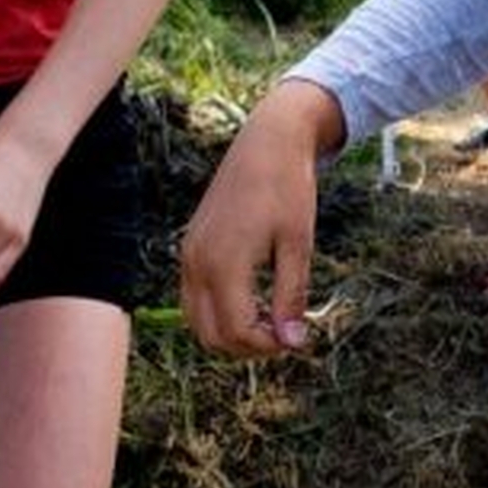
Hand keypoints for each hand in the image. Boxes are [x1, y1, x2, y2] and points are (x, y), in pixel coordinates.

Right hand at [180, 81, 340, 357]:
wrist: (268, 141)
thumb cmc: (288, 188)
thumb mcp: (298, 244)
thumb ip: (291, 296)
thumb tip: (293, 343)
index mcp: (223, 262)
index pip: (236, 331)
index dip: (268, 346)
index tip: (297, 339)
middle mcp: (197, 262)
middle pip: (210, 335)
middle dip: (248, 346)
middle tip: (285, 335)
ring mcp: (189, 254)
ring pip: (198, 321)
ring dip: (231, 332)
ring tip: (271, 317)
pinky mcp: (191, 246)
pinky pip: (194, 298)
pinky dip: (219, 311)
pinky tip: (254, 299)